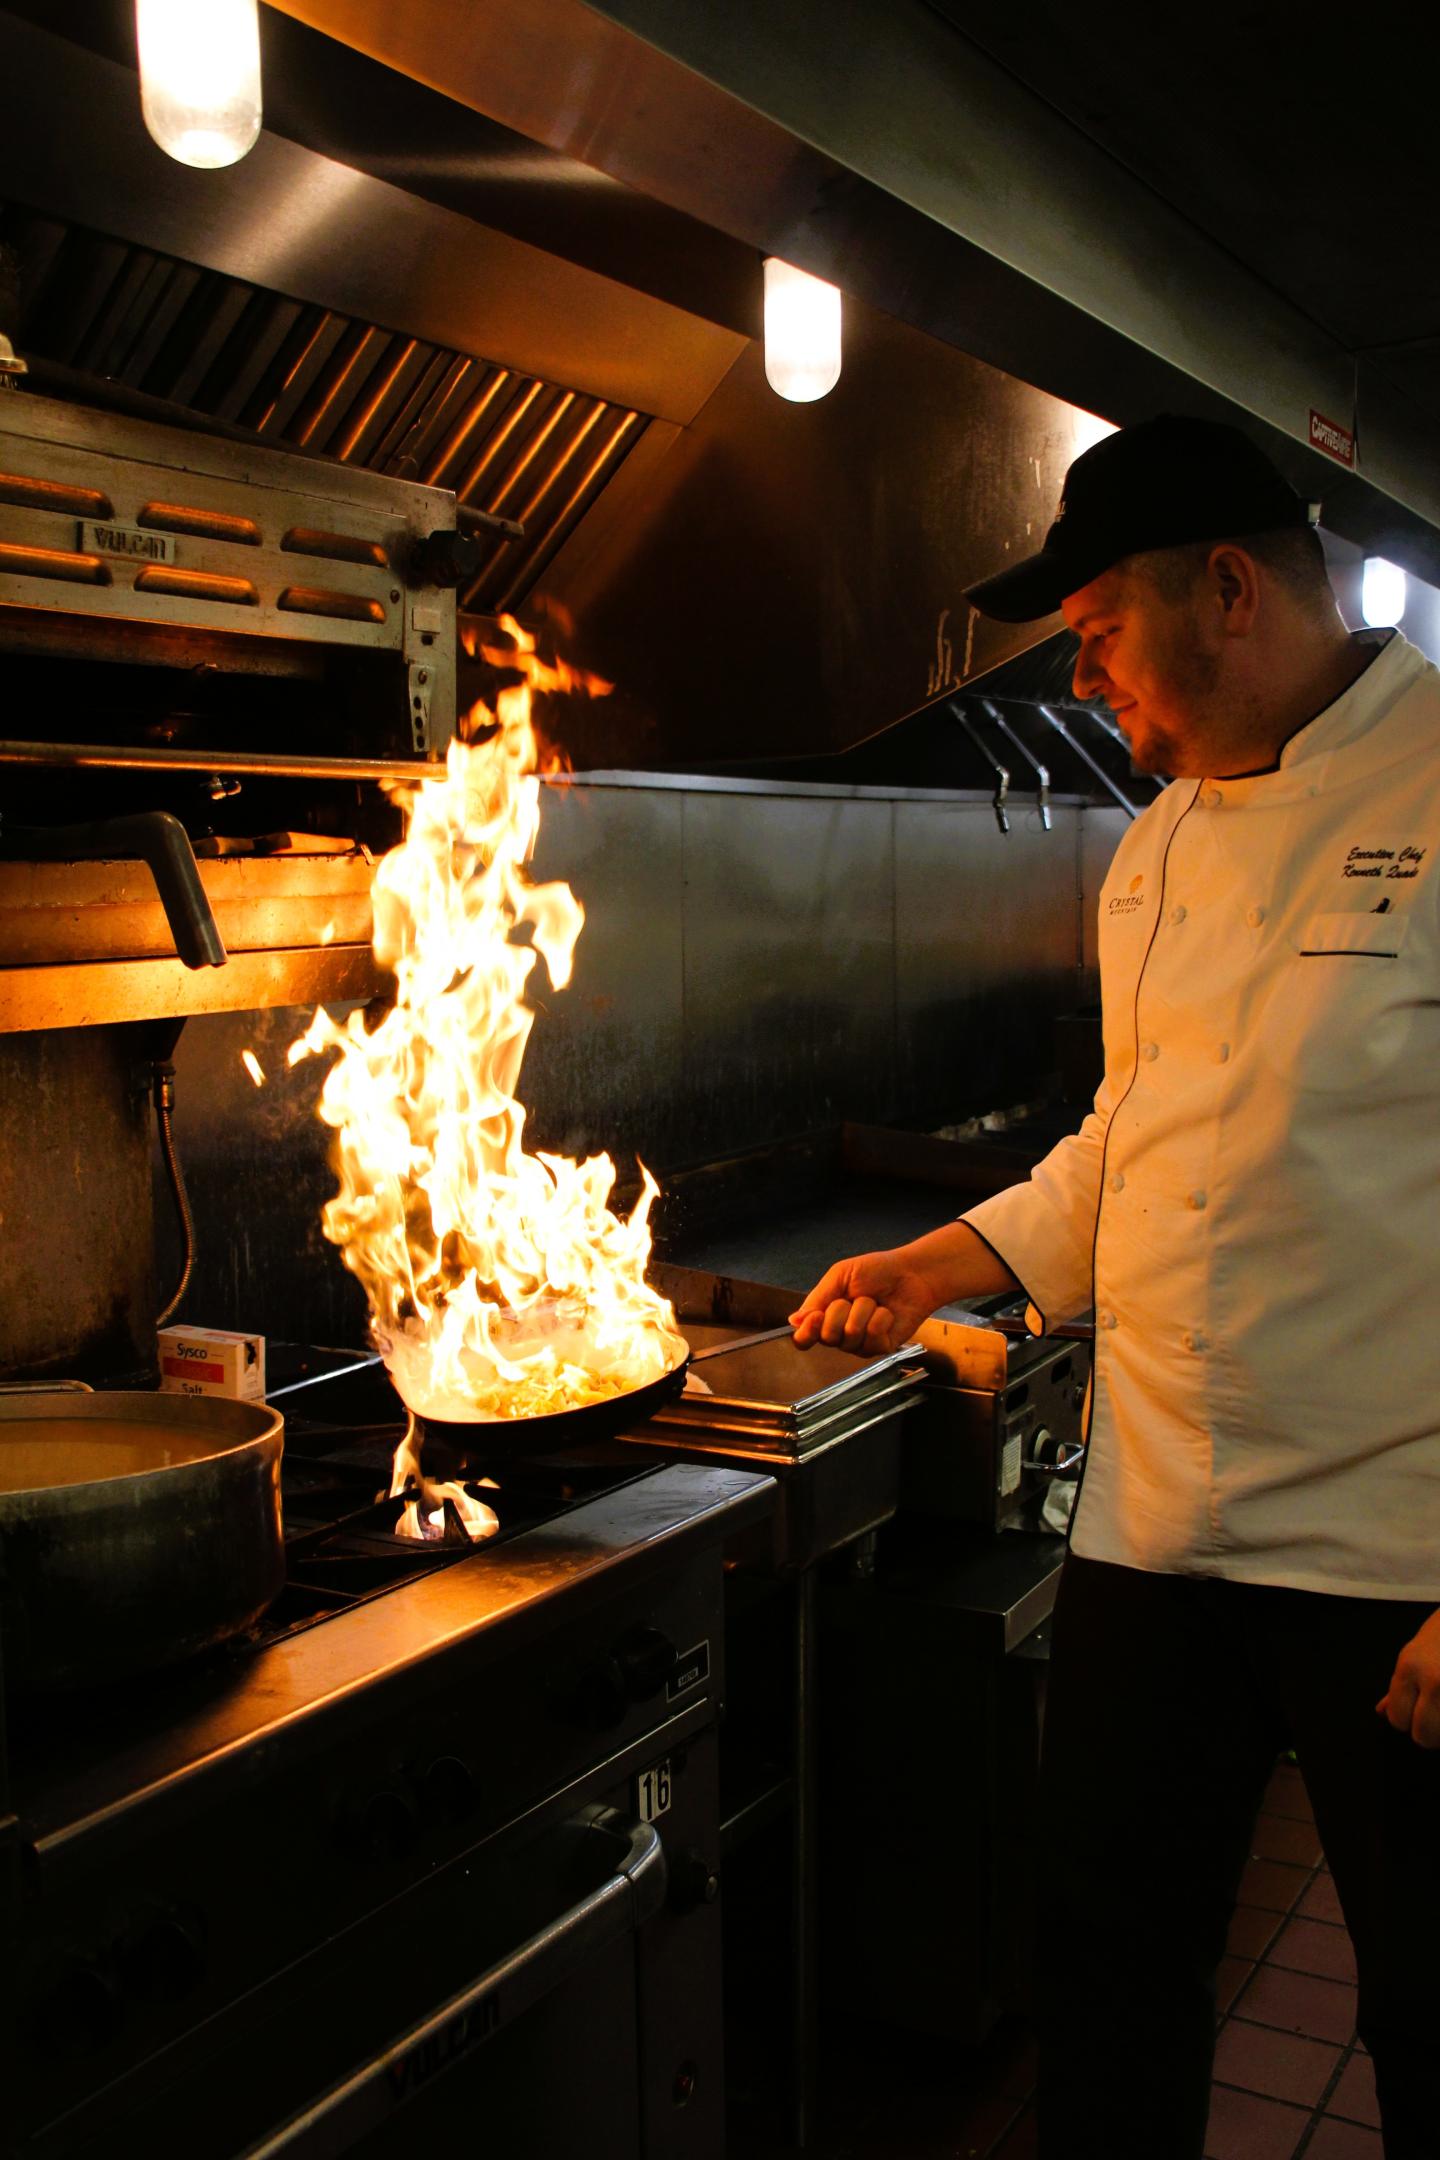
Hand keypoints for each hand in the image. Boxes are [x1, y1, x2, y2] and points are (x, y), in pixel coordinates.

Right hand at [789, 1248, 940, 1355]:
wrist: (911, 1274)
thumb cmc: (877, 1271)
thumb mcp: (840, 1275)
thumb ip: (817, 1298)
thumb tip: (794, 1321)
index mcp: (825, 1316)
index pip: (804, 1338)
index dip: (807, 1333)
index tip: (816, 1317)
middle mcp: (840, 1333)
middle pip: (827, 1337)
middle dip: (841, 1312)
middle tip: (854, 1297)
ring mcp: (860, 1343)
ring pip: (850, 1338)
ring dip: (863, 1312)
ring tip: (874, 1302)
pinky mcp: (881, 1348)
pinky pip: (872, 1340)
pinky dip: (880, 1319)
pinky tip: (887, 1313)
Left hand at [1377, 1607, 1439, 1746]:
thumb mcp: (1417, 1650)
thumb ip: (1401, 1684)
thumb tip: (1382, 1711)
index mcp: (1410, 1667)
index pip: (1397, 1719)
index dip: (1408, 1719)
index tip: (1420, 1710)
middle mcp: (1434, 1681)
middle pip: (1423, 1736)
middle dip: (1431, 1731)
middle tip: (1439, 1712)